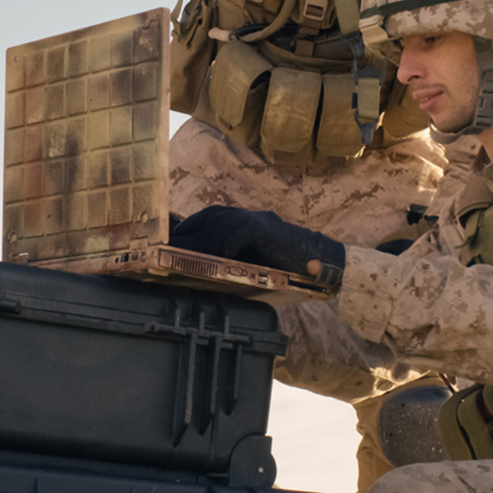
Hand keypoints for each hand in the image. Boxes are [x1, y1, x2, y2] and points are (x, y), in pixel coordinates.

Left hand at [170, 206, 344, 289]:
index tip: (172, 238)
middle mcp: (251, 218)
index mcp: (244, 223)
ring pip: (226, 221)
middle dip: (192, 231)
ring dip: (208, 240)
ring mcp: (261, 221)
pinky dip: (229, 243)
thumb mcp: (253, 264)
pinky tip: (222, 257)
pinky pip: (243, 230)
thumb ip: (232, 263)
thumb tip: (202, 277)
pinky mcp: (270, 230)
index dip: (190, 225)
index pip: (211, 216)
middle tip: (175, 247)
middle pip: (214, 215)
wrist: (321, 262)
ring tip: (195, 258)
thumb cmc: (285, 269)